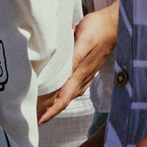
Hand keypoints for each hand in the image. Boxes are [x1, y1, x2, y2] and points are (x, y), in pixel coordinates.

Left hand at [40, 2, 117, 120]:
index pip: (62, 100)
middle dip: (48, 111)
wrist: (113, 24)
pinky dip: (61, 94)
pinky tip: (56, 94)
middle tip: (33, 119)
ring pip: (67, 95)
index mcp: (79, 74)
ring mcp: (85, 75)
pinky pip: (71, 87)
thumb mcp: (82, 42)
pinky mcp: (86, 70)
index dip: (49, 112)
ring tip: (41, 109)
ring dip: (54, 104)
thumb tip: (60, 76)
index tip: (38, 122)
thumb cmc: (97, 30)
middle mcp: (82, 78)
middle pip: (63, 101)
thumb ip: (72, 60)